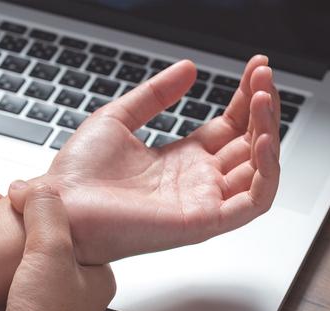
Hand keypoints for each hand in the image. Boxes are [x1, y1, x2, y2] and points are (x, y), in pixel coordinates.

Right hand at [0, 184, 114, 310]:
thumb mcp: (54, 252)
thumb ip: (47, 213)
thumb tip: (34, 188)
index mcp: (97, 270)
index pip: (67, 224)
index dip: (37, 202)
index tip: (10, 189)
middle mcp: (74, 285)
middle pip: (38, 235)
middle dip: (4, 213)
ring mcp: (45, 298)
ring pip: (16, 253)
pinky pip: (0, 275)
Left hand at [7, 55, 280, 263]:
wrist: (59, 206)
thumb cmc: (79, 174)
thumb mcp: (119, 118)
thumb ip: (156, 94)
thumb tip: (187, 68)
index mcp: (184, 159)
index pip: (232, 127)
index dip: (247, 98)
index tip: (256, 69)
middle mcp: (199, 181)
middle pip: (250, 144)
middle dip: (263, 108)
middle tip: (263, 76)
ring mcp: (204, 202)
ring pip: (258, 171)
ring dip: (269, 134)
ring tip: (264, 100)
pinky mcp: (204, 222)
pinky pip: (252, 202)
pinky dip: (266, 173)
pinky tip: (262, 141)